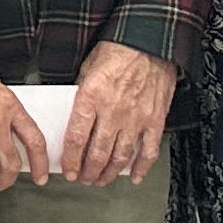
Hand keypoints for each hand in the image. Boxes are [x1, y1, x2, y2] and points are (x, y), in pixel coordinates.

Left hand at [57, 36, 173, 180]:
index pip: (76, 138)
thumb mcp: (88, 68)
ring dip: (110, 173)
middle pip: (98, 153)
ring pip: (121, 156)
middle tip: (84, 179)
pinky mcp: (155, 119)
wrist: (150, 42)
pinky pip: (148, 150)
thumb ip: (81, 95)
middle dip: (88, 171)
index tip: (68, 171)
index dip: (70, 160)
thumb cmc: (117, 51)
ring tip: (102, 180)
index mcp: (91, 96)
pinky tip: (135, 177)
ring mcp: (136, 117)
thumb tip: (74, 117)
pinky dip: (142, 167)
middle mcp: (113, 111)